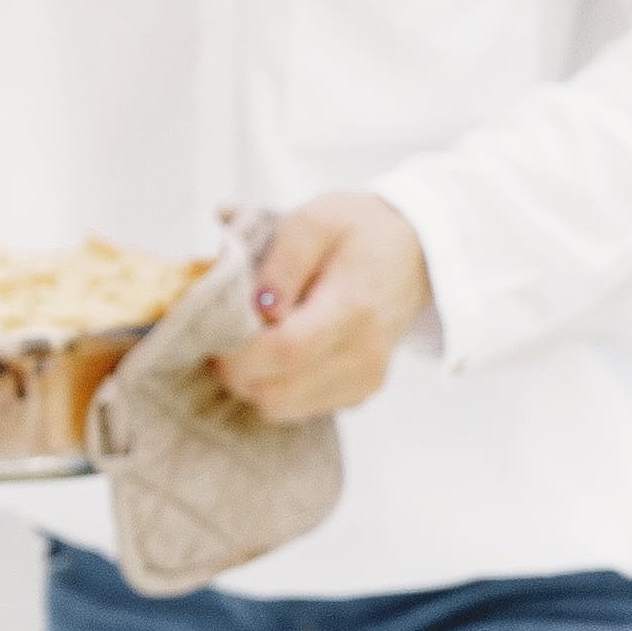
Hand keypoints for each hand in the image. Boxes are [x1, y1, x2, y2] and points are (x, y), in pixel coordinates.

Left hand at [213, 193, 431, 423]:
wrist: (416, 252)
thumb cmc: (357, 232)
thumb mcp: (314, 221)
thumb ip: (280, 261)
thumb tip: (255, 305)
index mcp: (351, 309)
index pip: (284, 351)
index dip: (237, 351)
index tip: (215, 331)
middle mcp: (363, 355)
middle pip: (275, 392)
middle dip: (236, 370)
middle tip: (227, 335)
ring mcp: (364, 380)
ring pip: (280, 409)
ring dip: (253, 381)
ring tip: (253, 341)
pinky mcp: (360, 394)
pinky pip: (298, 409)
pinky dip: (276, 387)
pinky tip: (280, 353)